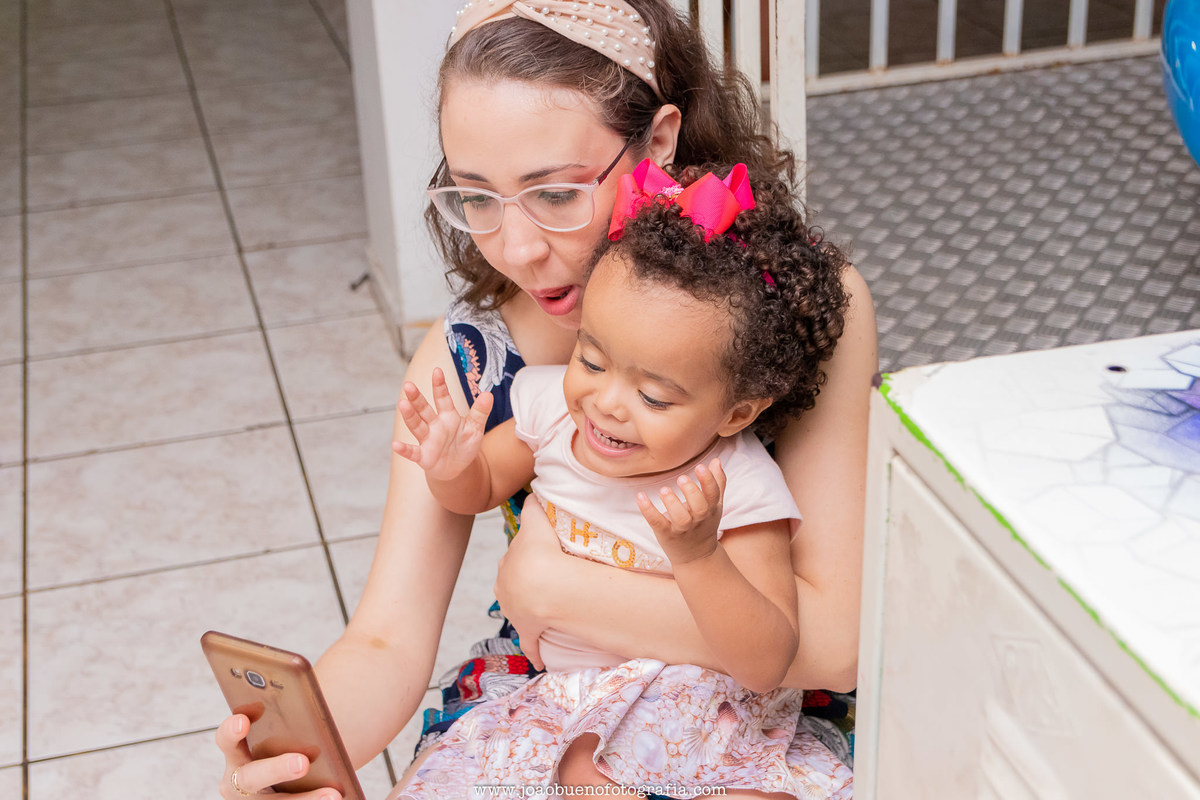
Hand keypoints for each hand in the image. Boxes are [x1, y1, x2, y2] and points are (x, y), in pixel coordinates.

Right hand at [215, 714, 340, 799]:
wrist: (297, 770)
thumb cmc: (287, 738)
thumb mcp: (282, 725)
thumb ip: (285, 712)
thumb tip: (303, 689)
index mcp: (236, 750)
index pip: (227, 738)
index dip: (232, 730)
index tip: (243, 721)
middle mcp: (238, 780)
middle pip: (251, 777)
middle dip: (276, 769)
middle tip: (302, 764)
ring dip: (304, 799)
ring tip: (332, 794)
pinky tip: (338, 796)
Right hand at [391, 367, 492, 480]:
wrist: (458, 468)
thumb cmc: (464, 444)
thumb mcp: (475, 428)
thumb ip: (480, 412)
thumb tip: (488, 394)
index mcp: (448, 415)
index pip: (443, 398)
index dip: (440, 385)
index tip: (437, 370)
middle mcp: (435, 425)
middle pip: (424, 409)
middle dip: (416, 398)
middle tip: (408, 385)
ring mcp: (427, 440)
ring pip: (416, 425)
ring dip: (409, 415)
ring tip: (402, 404)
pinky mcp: (423, 456)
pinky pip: (412, 451)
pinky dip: (404, 449)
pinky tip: (396, 444)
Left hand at [494, 496, 564, 670]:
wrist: (542, 585)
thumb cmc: (541, 551)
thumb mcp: (537, 523)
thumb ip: (533, 506)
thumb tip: (532, 490)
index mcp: (508, 564)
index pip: (517, 557)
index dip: (529, 555)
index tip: (541, 556)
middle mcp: (506, 586)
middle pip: (516, 582)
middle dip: (527, 582)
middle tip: (550, 580)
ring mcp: (515, 609)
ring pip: (520, 608)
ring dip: (530, 611)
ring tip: (548, 608)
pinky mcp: (528, 629)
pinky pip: (531, 643)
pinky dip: (534, 651)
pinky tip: (538, 661)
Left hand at [636, 458, 726, 566]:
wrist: (697, 557)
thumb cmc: (704, 524)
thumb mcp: (714, 506)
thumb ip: (717, 483)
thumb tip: (716, 461)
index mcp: (710, 509)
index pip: (713, 494)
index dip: (708, 481)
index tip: (700, 466)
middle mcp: (698, 519)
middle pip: (699, 507)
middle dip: (691, 492)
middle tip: (682, 478)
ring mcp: (681, 528)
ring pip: (680, 518)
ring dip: (672, 503)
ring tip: (664, 490)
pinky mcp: (666, 534)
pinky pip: (657, 522)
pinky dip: (648, 510)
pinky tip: (641, 496)